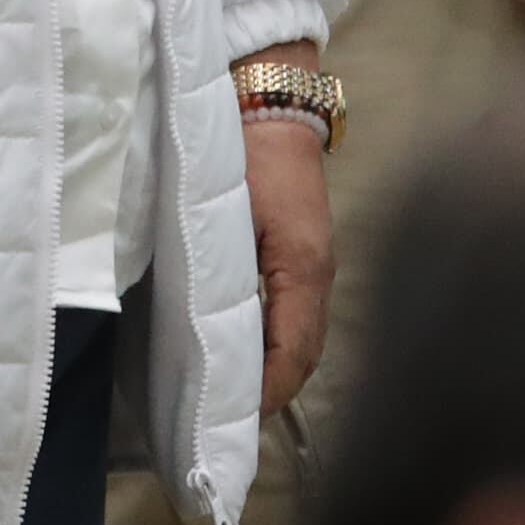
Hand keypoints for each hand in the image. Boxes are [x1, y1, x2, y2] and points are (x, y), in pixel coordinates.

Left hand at [234, 45, 335, 417]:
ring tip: (224, 405)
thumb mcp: (226, 212)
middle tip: (219, 430)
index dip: (264, 396)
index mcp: (303, 270)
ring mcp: (311, 264)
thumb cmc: (242, 148)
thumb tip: (209, 340)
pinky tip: (235, 354)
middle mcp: (314, 275)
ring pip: (297, 338)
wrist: (265, 94)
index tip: (226, 429)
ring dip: (269, 372)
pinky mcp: (298, 253)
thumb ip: (221, 273)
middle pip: (300, 356)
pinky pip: (290, 315)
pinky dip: (269, 345)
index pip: (293, 356)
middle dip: (267, 396)